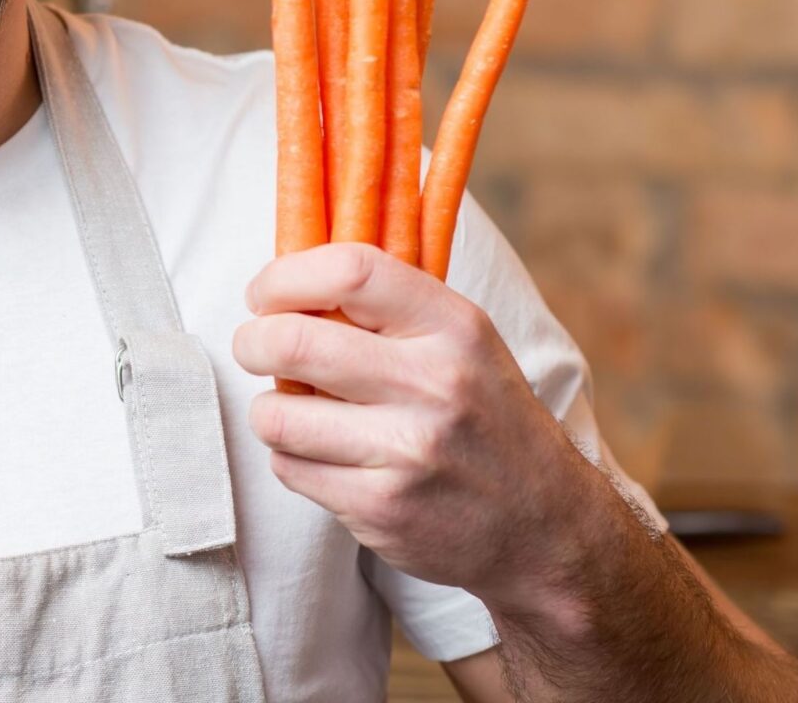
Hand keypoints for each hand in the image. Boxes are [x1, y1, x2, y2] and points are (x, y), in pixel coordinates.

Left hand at [230, 242, 609, 610]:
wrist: (545, 525)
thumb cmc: (484, 417)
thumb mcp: (464, 342)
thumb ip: (388, 305)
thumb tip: (289, 274)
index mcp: (453, 327)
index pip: (349, 271)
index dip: (285, 276)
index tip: (264, 293)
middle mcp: (434, 384)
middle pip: (293, 342)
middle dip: (251, 343)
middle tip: (253, 347)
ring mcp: (408, 451)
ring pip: (277, 415)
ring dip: (271, 412)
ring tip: (298, 412)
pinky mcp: (382, 508)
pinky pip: (289, 468)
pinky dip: (293, 460)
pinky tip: (328, 457)